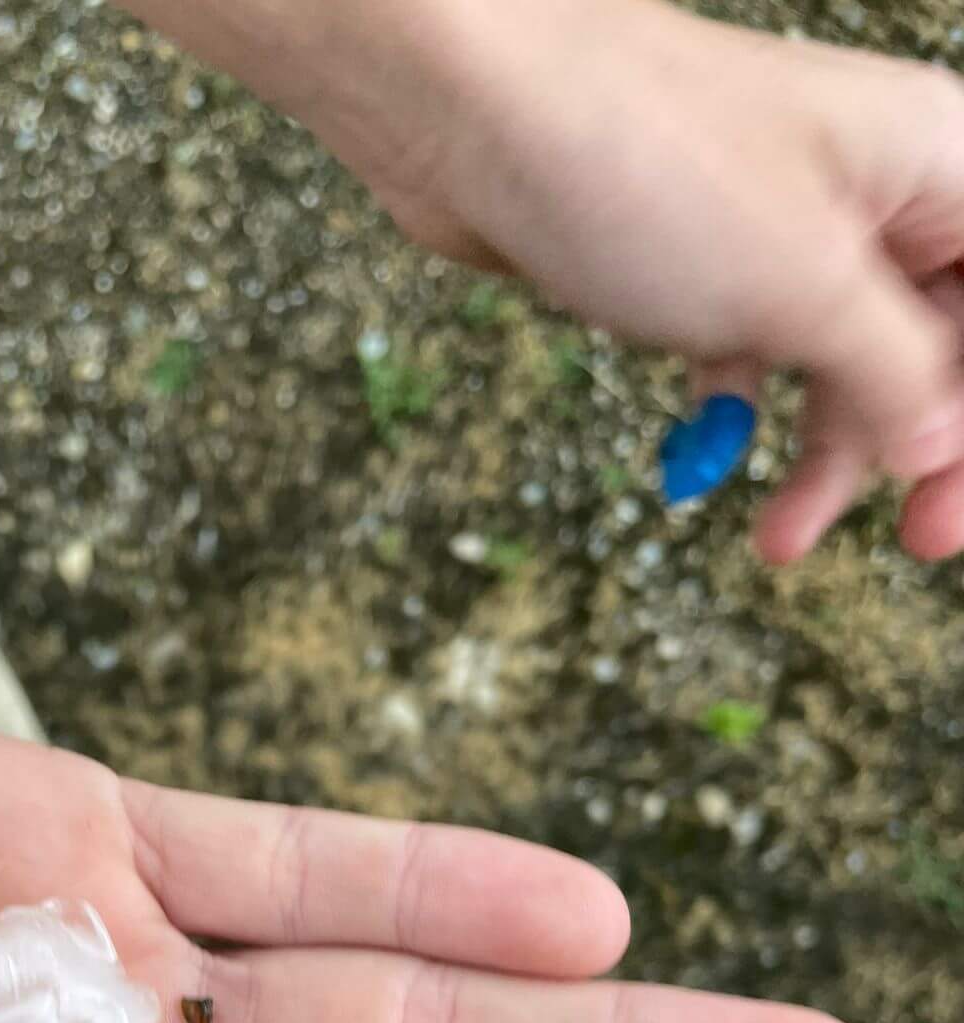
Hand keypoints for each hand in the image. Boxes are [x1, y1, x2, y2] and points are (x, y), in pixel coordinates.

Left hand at [146, 0, 963, 560]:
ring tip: (776, 542)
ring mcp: (785, 228)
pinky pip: (755, 351)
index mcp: (940, 167)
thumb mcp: (806, 291)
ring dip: (824, 456)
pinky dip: (742, 410)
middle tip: (907, 541)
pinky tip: (707, 460)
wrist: (474, 110)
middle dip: (917, 447)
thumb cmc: (649, 163)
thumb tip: (941, 446)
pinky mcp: (699, 262)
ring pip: (844, 362)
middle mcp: (876, 192)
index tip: (948, 517)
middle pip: (939, 344)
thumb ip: (897, 374)